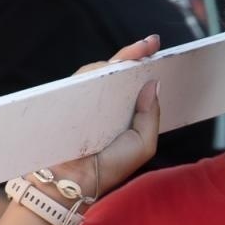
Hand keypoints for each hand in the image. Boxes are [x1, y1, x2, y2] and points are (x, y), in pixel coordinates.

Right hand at [48, 35, 163, 194]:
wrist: (72, 182)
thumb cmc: (109, 168)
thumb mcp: (142, 145)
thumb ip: (151, 116)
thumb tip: (153, 84)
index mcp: (123, 116)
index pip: (134, 86)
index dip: (146, 68)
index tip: (158, 50)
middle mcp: (104, 106)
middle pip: (118, 73)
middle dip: (134, 55)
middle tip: (151, 43)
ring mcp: (84, 101)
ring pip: (100, 73)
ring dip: (119, 60)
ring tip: (139, 51)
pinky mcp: (67, 99)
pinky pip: (82, 79)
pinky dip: (97, 71)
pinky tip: (115, 65)